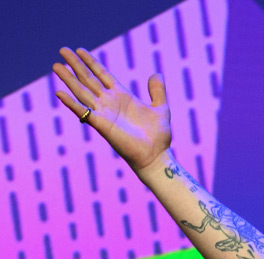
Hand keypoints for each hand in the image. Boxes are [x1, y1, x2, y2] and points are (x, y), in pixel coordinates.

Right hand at [52, 47, 171, 173]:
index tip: (79, 50)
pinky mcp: (102, 125)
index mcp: (122, 96)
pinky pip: (83, 112)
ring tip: (56, 66)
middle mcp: (110, 102)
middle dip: (76, 64)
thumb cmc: (159, 136)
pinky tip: (60, 93)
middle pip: (88, 79)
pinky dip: (71, 103)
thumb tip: (156, 74)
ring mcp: (104, 113)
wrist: (156, 156)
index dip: (91, 62)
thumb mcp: (161, 108)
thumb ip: (157, 91)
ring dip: (68, 79)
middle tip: (62, 50)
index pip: (102, 74)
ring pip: (82, 91)